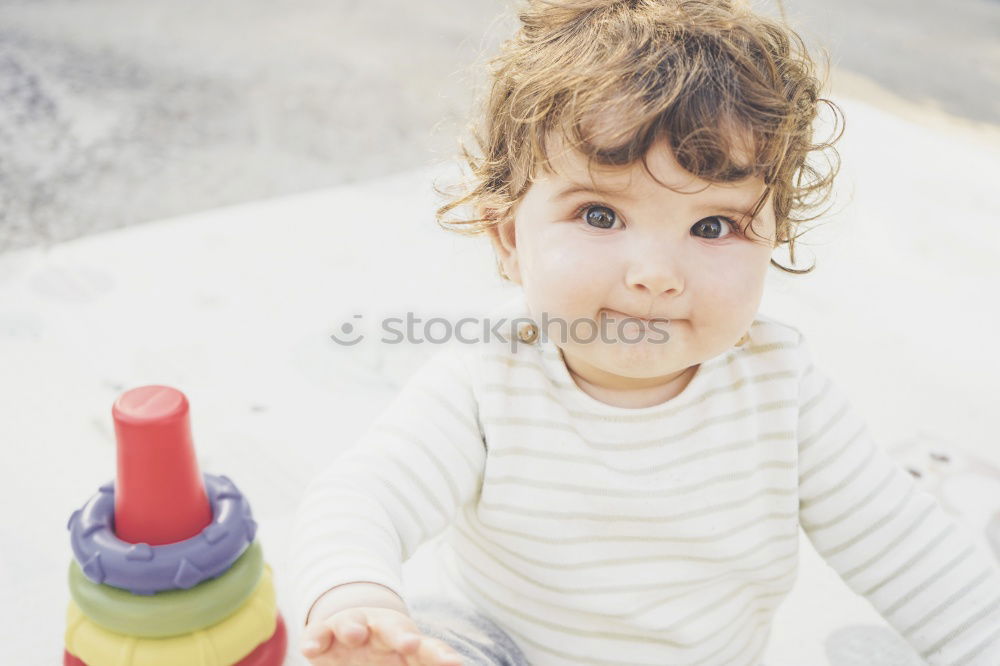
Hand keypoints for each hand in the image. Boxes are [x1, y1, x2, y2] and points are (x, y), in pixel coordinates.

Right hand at [300, 606, 464, 665]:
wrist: (349, 630)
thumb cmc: (384, 655)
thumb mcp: (405, 662)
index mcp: (406, 642)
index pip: (428, 649)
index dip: (440, 656)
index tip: (453, 664)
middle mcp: (380, 631)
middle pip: (393, 629)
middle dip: (401, 635)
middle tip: (410, 642)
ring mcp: (351, 628)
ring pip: (354, 622)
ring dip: (354, 627)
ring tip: (355, 635)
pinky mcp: (323, 632)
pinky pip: (318, 633)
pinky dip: (315, 639)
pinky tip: (312, 648)